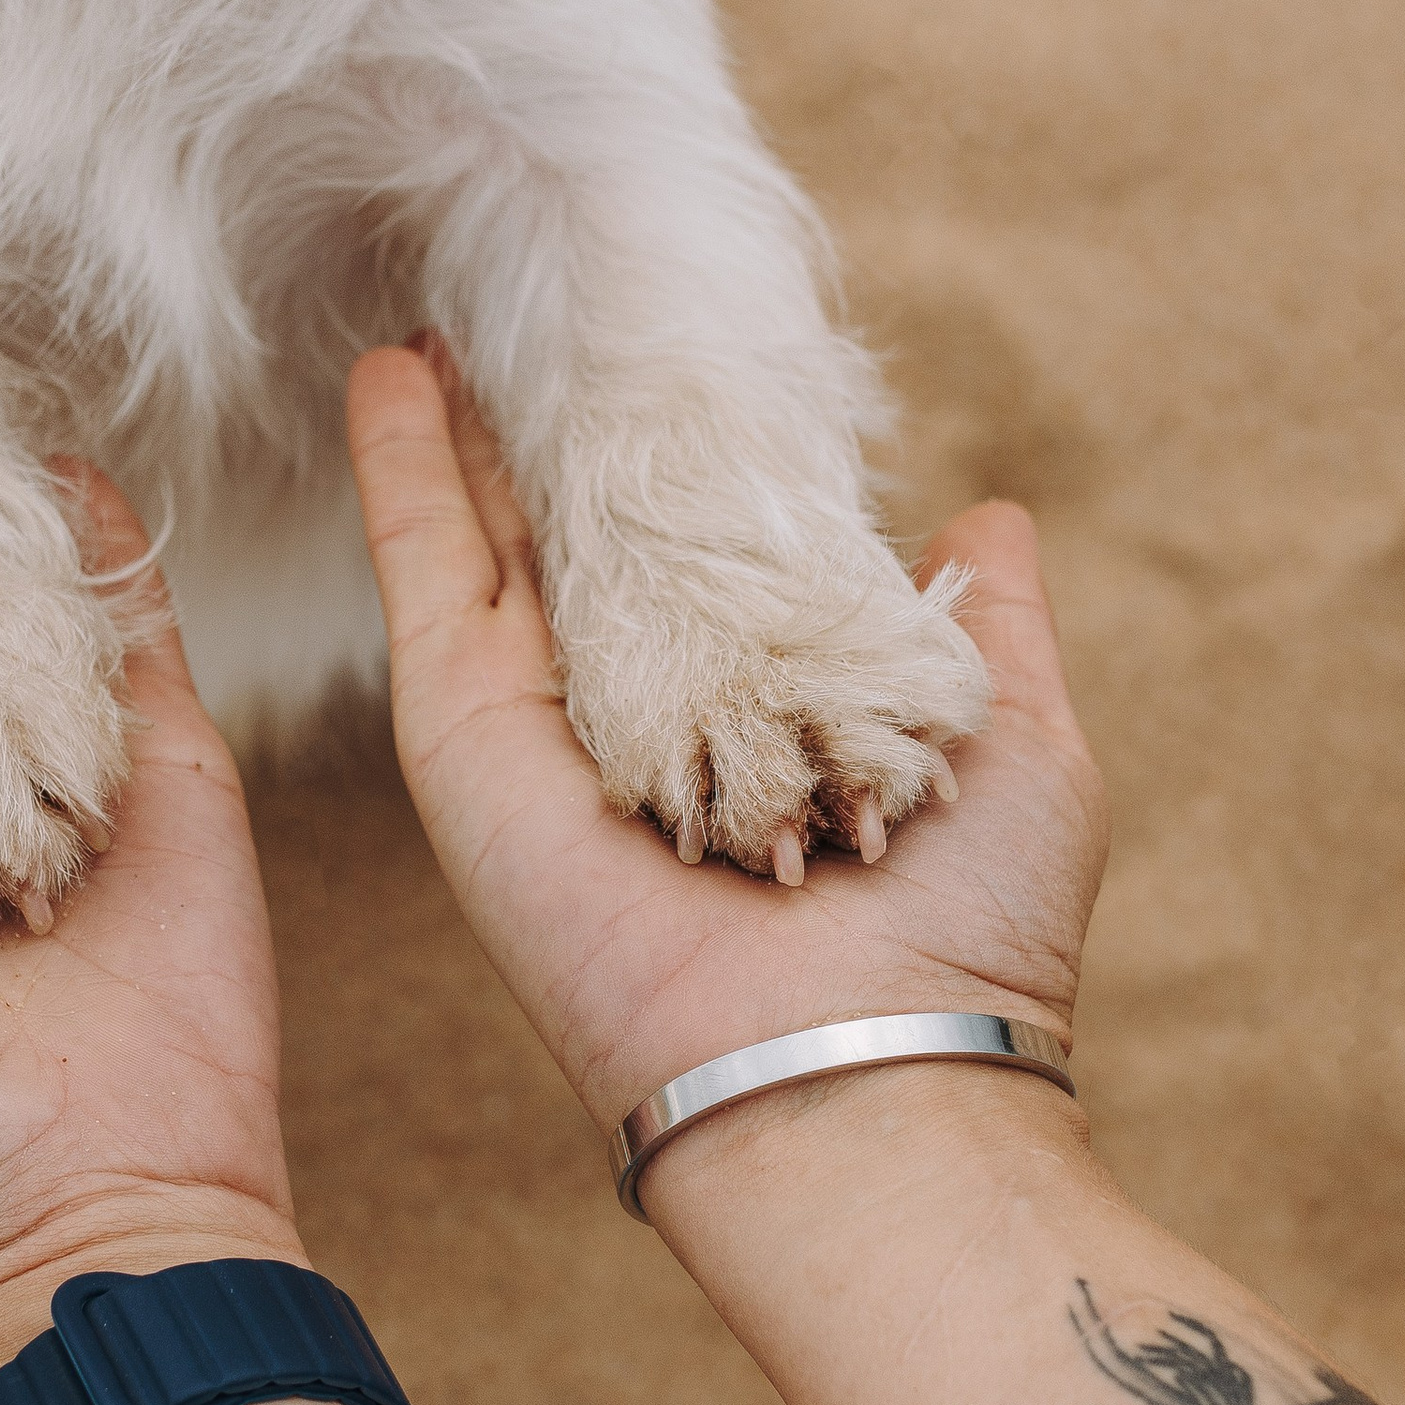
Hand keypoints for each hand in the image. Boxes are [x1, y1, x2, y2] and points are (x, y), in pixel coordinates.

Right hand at [344, 344, 1107, 1138]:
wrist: (858, 1078)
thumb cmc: (968, 941)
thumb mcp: (1019, 746)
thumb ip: (991, 635)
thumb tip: (984, 524)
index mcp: (762, 716)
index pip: (700, 560)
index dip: (673, 462)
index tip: (657, 368)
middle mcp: (646, 717)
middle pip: (576, 539)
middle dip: (544, 433)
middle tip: (519, 326)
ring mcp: (546, 721)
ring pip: (488, 537)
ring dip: (455, 429)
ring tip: (429, 328)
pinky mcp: (466, 733)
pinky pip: (425, 570)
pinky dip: (399, 469)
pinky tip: (384, 376)